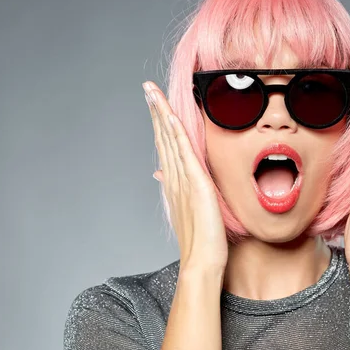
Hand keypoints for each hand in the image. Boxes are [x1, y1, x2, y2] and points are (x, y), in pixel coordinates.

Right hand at [143, 81, 227, 271]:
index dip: (158, 122)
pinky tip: (169, 114)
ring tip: (152, 91)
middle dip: (155, 110)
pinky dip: (175, 131)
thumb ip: (174, 188)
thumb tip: (160, 172)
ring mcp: (183, 180)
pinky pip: (183, 152)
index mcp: (174, 182)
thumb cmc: (198, 240)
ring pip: (169, 139)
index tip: (153, 102)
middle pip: (162, 137)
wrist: (201, 262)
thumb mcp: (186, 209)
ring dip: (160, 113)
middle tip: (148, 87)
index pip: (165, 145)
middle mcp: (174, 178)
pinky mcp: (196, 184)